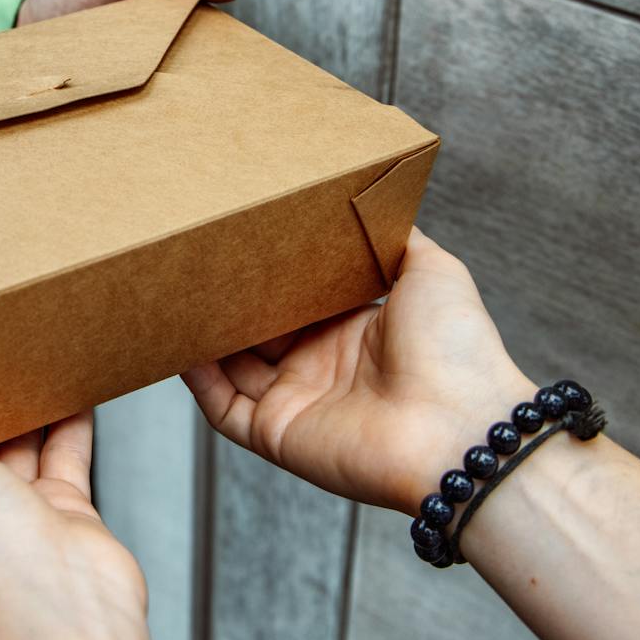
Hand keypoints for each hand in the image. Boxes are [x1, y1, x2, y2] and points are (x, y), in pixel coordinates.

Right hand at [182, 229, 536, 513]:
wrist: (460, 426)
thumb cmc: (457, 349)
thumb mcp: (433, 271)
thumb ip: (397, 240)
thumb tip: (379, 205)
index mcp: (354, 331)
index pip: (297, 302)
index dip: (269, 277)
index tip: (242, 243)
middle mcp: (323, 367)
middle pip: (259, 332)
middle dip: (231, 302)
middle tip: (200, 264)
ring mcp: (299, 402)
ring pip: (233, 369)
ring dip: (206, 338)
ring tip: (179, 298)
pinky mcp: (279, 435)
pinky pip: (223, 410)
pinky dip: (198, 383)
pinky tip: (182, 348)